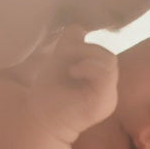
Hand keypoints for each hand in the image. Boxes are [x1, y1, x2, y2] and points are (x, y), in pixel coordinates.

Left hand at [26, 26, 117, 143]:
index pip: (103, 54)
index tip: (65, 53)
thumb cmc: (48, 95)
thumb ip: (71, 45)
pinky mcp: (104, 101)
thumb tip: (79, 27)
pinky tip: (73, 71)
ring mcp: (109, 96)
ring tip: (70, 67)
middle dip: (85, 49)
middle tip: (65, 58)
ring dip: (86, 55)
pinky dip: (88, 66)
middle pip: (108, 54)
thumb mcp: (59, 62)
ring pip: (109, 60)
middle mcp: (108, 89)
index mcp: (100, 81)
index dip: (85, 46)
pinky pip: (105, 73)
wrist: (40, 120)